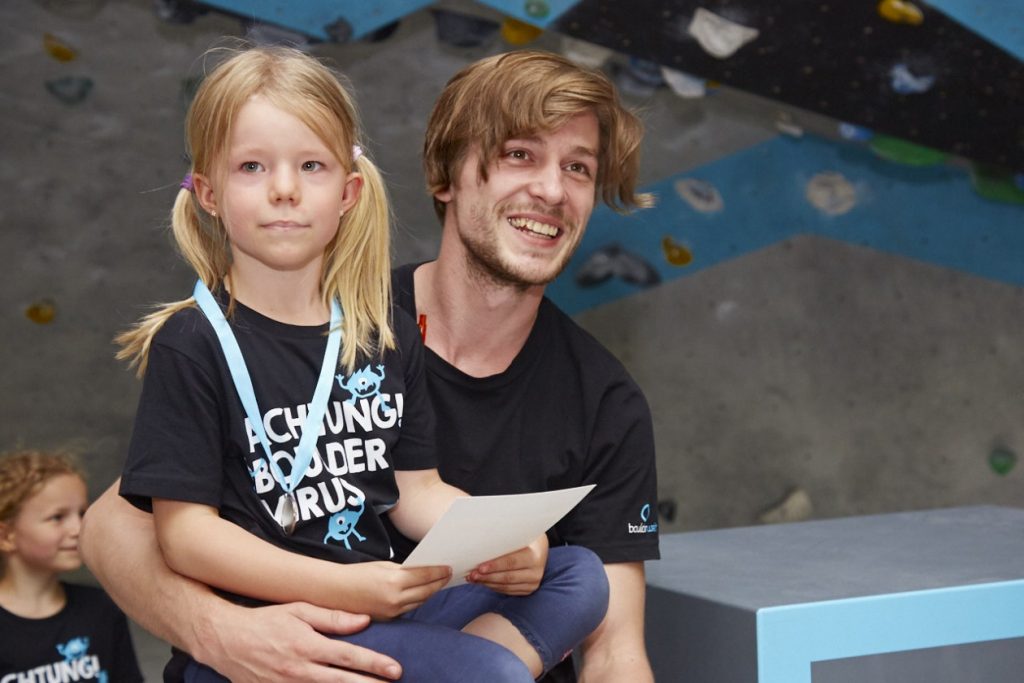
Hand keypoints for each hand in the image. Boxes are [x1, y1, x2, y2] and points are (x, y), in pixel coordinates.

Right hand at [193, 601, 400, 681]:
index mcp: (308, 645)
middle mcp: (300, 670)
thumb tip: (363, 621)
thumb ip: (332, 618)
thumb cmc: (266, 620)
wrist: (226, 640)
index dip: (374, 664)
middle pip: (342, 682)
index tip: (395, 670)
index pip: (349, 656)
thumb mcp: (299, 610)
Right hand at [339, 561, 451, 618]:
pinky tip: (423, 593)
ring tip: (439, 583)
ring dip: (431, 592)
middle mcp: (395, 599)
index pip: (425, 576)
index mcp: (393, 581)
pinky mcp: (388, 620)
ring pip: (420, 602)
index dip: (439, 571)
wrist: (334, 592)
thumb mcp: (382, 566)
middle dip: (439, 582)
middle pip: (426, 591)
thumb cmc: (357, 574)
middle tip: (448, 574)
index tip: (448, 567)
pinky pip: (409, 609)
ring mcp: (392, 612)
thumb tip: (424, 571)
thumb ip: (404, 570)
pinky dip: (418, 600)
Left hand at [467, 534, 548, 594]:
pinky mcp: (528, 590)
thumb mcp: (519, 535)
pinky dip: (493, 587)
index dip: (495, 566)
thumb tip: (480, 543)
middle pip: (507, 577)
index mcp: (535, 556)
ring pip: (506, 586)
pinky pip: (507, 591)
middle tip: (472, 574)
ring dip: (487, 583)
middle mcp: (536, 572)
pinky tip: (483, 582)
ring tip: (473, 578)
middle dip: (487, 577)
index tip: (480, 567)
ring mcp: (533, 583)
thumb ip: (504, 540)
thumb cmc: (525, 538)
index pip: (511, 563)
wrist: (540, 547)